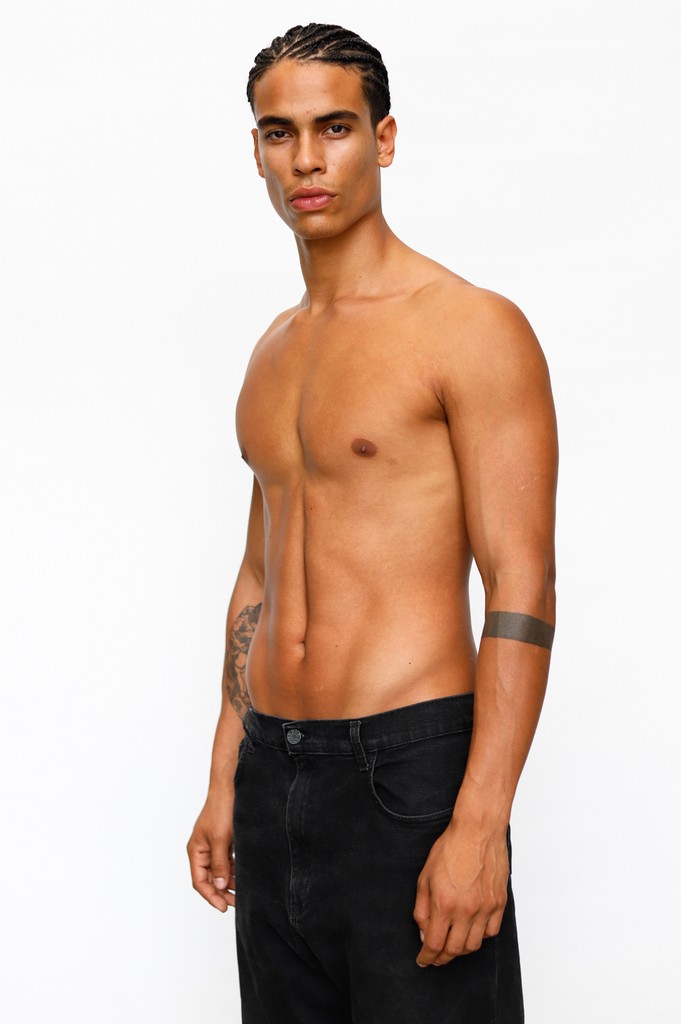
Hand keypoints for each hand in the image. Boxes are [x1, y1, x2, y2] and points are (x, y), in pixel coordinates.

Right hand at [187, 791, 235, 912]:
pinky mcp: (223, 841)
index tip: (224, 907)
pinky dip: (234, 870)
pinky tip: (243, 876)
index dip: (211, 896)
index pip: (199, 881)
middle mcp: (202, 850)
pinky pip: (227, 861)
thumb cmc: (221, 809)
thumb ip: (219, 864)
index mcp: (195, 851)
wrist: (230, 788)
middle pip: (209, 879)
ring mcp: (213, 846)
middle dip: (221, 892)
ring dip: (230, 882)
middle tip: (235, 903)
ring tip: (242, 892)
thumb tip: (220, 886)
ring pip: (219, 871)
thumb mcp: (220, 840)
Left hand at [413, 819, 508, 965]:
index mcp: (445, 904)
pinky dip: (480, 937)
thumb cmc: (450, 848)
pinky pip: (492, 932)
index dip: (427, 957)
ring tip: (452, 944)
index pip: (435, 944)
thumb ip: (422, 908)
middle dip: (442, 958)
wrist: (477, 831)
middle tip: (435, 957)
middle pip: (455, 950)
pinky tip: (472, 931)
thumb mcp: (425, 876)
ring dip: (460, 950)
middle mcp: (467, 910)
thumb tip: (424, 933)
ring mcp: (486, 908)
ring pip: (474, 945)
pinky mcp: (499, 903)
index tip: (423, 960)